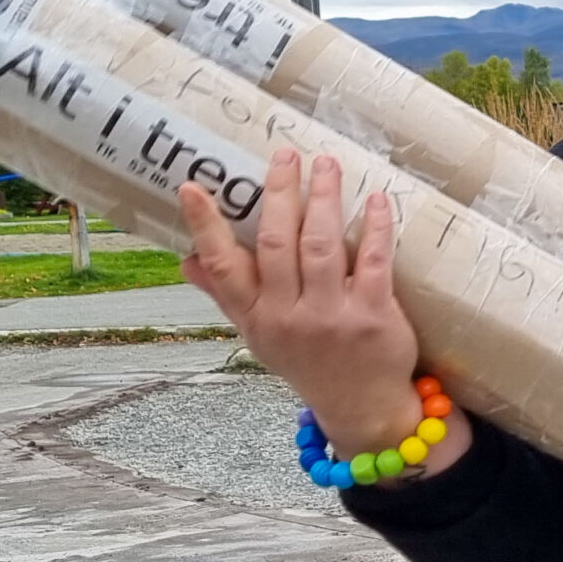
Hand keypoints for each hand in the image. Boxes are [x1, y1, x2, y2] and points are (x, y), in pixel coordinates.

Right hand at [177, 149, 464, 473]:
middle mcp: (288, 316)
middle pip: (276, 244)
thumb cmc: (307, 361)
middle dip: (279, 194)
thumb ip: (226, 294)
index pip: (222, 267)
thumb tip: (186, 258)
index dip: (205, 226)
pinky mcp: (372, 316)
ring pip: (320, 245)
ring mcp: (330, 316)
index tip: (192, 186)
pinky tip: (376, 199)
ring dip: (323, 199)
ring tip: (326, 164)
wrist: (361, 407)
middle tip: (285, 154)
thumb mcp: (259, 335)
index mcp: (255, 317)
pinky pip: (371, 261)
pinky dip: (375, 227)